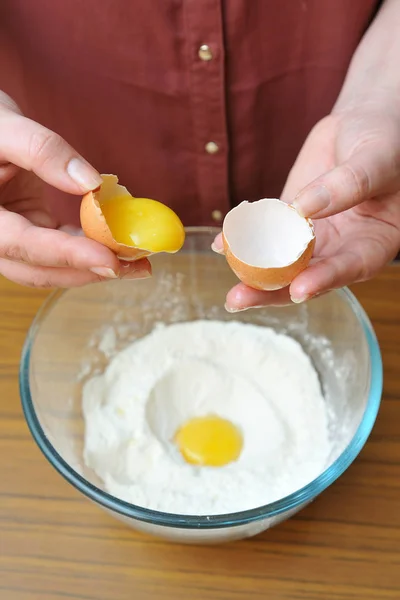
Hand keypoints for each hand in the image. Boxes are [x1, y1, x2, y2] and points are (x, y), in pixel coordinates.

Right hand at [0, 91, 150, 286]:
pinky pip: (57, 251)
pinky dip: (87, 250)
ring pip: (50, 268)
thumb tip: (91, 183)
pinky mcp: (28, 233)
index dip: (68, 255)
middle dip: (89, 272)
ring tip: (136, 263)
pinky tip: (116, 246)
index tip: (110, 260)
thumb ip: (42, 151)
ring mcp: (10, 238)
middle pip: (39, 269)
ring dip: (92, 269)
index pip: (23, 245)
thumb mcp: (5, 126)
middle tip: (136, 266)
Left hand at [214, 97, 399, 310]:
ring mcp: (312, 237)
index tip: (298, 290)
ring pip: (282, 263)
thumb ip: (349, 184)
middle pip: (307, 276)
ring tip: (229, 290)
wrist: (360, 124)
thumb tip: (303, 208)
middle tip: (241, 299)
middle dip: (274, 291)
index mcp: (373, 241)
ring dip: (252, 275)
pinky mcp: (287, 219)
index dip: (324, 280)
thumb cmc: (384, 142)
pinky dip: (242, 240)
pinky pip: (264, 233)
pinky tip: (220, 244)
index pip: (351, 266)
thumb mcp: (377, 159)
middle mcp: (341, 247)